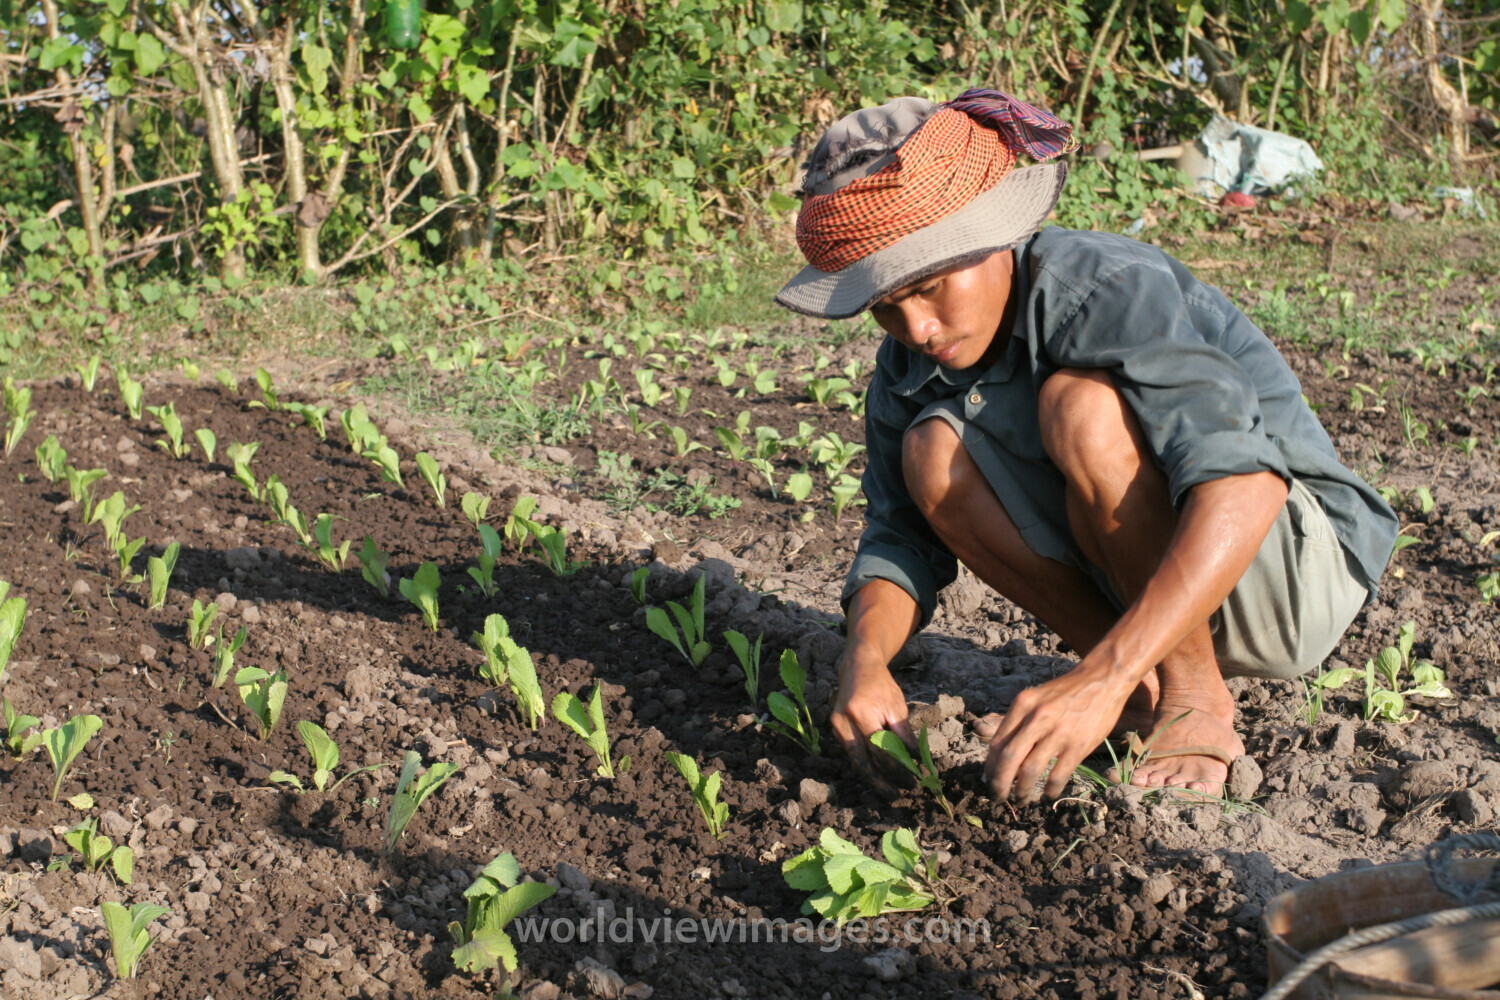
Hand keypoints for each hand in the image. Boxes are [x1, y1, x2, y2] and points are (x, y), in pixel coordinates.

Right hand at [829, 653, 917, 796]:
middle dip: (880, 781)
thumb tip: (914, 759)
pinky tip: (877, 773)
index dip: (896, 768)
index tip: (911, 779)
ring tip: (888, 790)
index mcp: (861, 713)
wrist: (857, 668)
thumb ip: (903, 734)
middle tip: (896, 795)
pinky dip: (865, 764)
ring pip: (855, 760)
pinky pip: (852, 752)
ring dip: (872, 776)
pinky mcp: (835, 729)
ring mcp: (836, 727)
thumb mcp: (896, 706)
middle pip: (862, 761)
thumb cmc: (881, 685)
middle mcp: (844, 722)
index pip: (880, 750)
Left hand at [983, 663, 1132, 802]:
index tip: (988, 780)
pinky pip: (1058, 775)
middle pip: (1009, 759)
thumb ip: (1020, 721)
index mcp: (1023, 704)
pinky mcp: (1079, 744)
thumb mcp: (1037, 697)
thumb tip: (1001, 754)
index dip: (990, 766)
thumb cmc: (1066, 692)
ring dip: (1022, 790)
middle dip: (999, 783)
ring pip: (1030, 770)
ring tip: (1021, 798)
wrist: (1103, 679)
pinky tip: (1047, 795)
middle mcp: (1037, 717)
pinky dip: (1050, 789)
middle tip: (998, 797)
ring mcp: (1059, 731)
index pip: (998, 742)